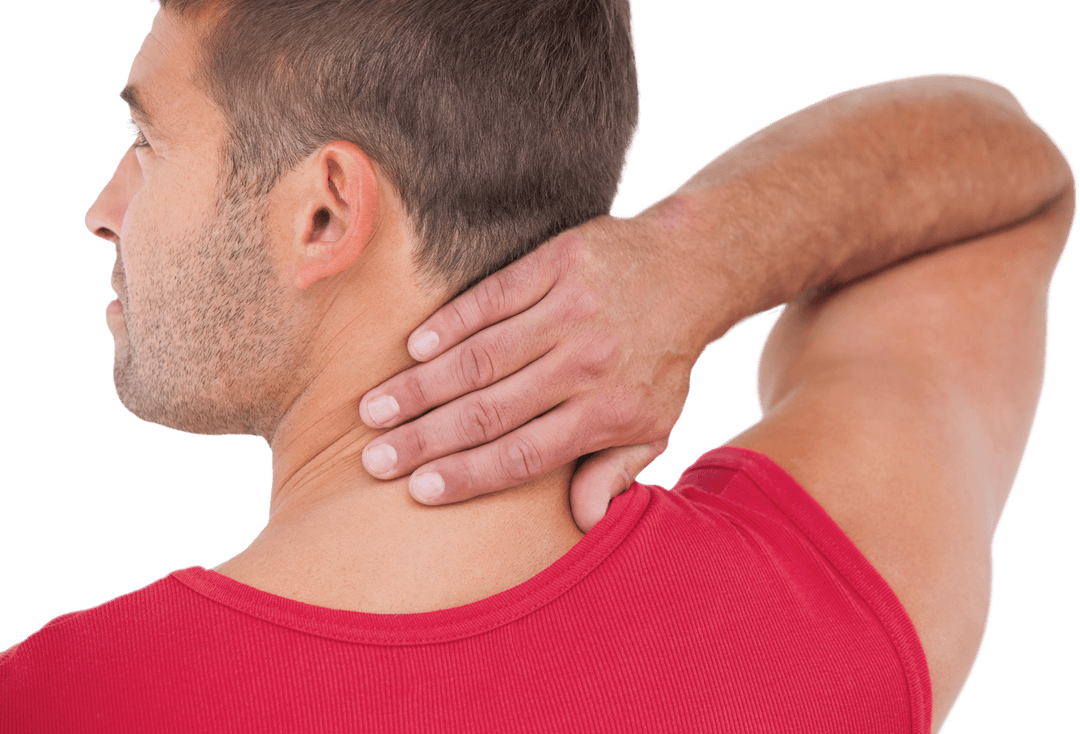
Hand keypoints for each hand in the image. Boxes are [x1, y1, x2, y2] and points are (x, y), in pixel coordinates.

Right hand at [359, 213, 702, 531]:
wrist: (693, 269)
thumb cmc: (665, 358)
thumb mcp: (657, 422)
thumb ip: (617, 471)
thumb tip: (584, 522)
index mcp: (608, 411)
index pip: (524, 454)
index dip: (469, 475)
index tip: (419, 490)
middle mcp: (586, 364)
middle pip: (492, 410)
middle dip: (427, 438)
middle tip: (376, 458)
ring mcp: (570, 311)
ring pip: (482, 356)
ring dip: (423, 386)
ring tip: (375, 409)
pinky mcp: (558, 265)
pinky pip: (493, 297)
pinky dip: (451, 322)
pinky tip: (414, 347)